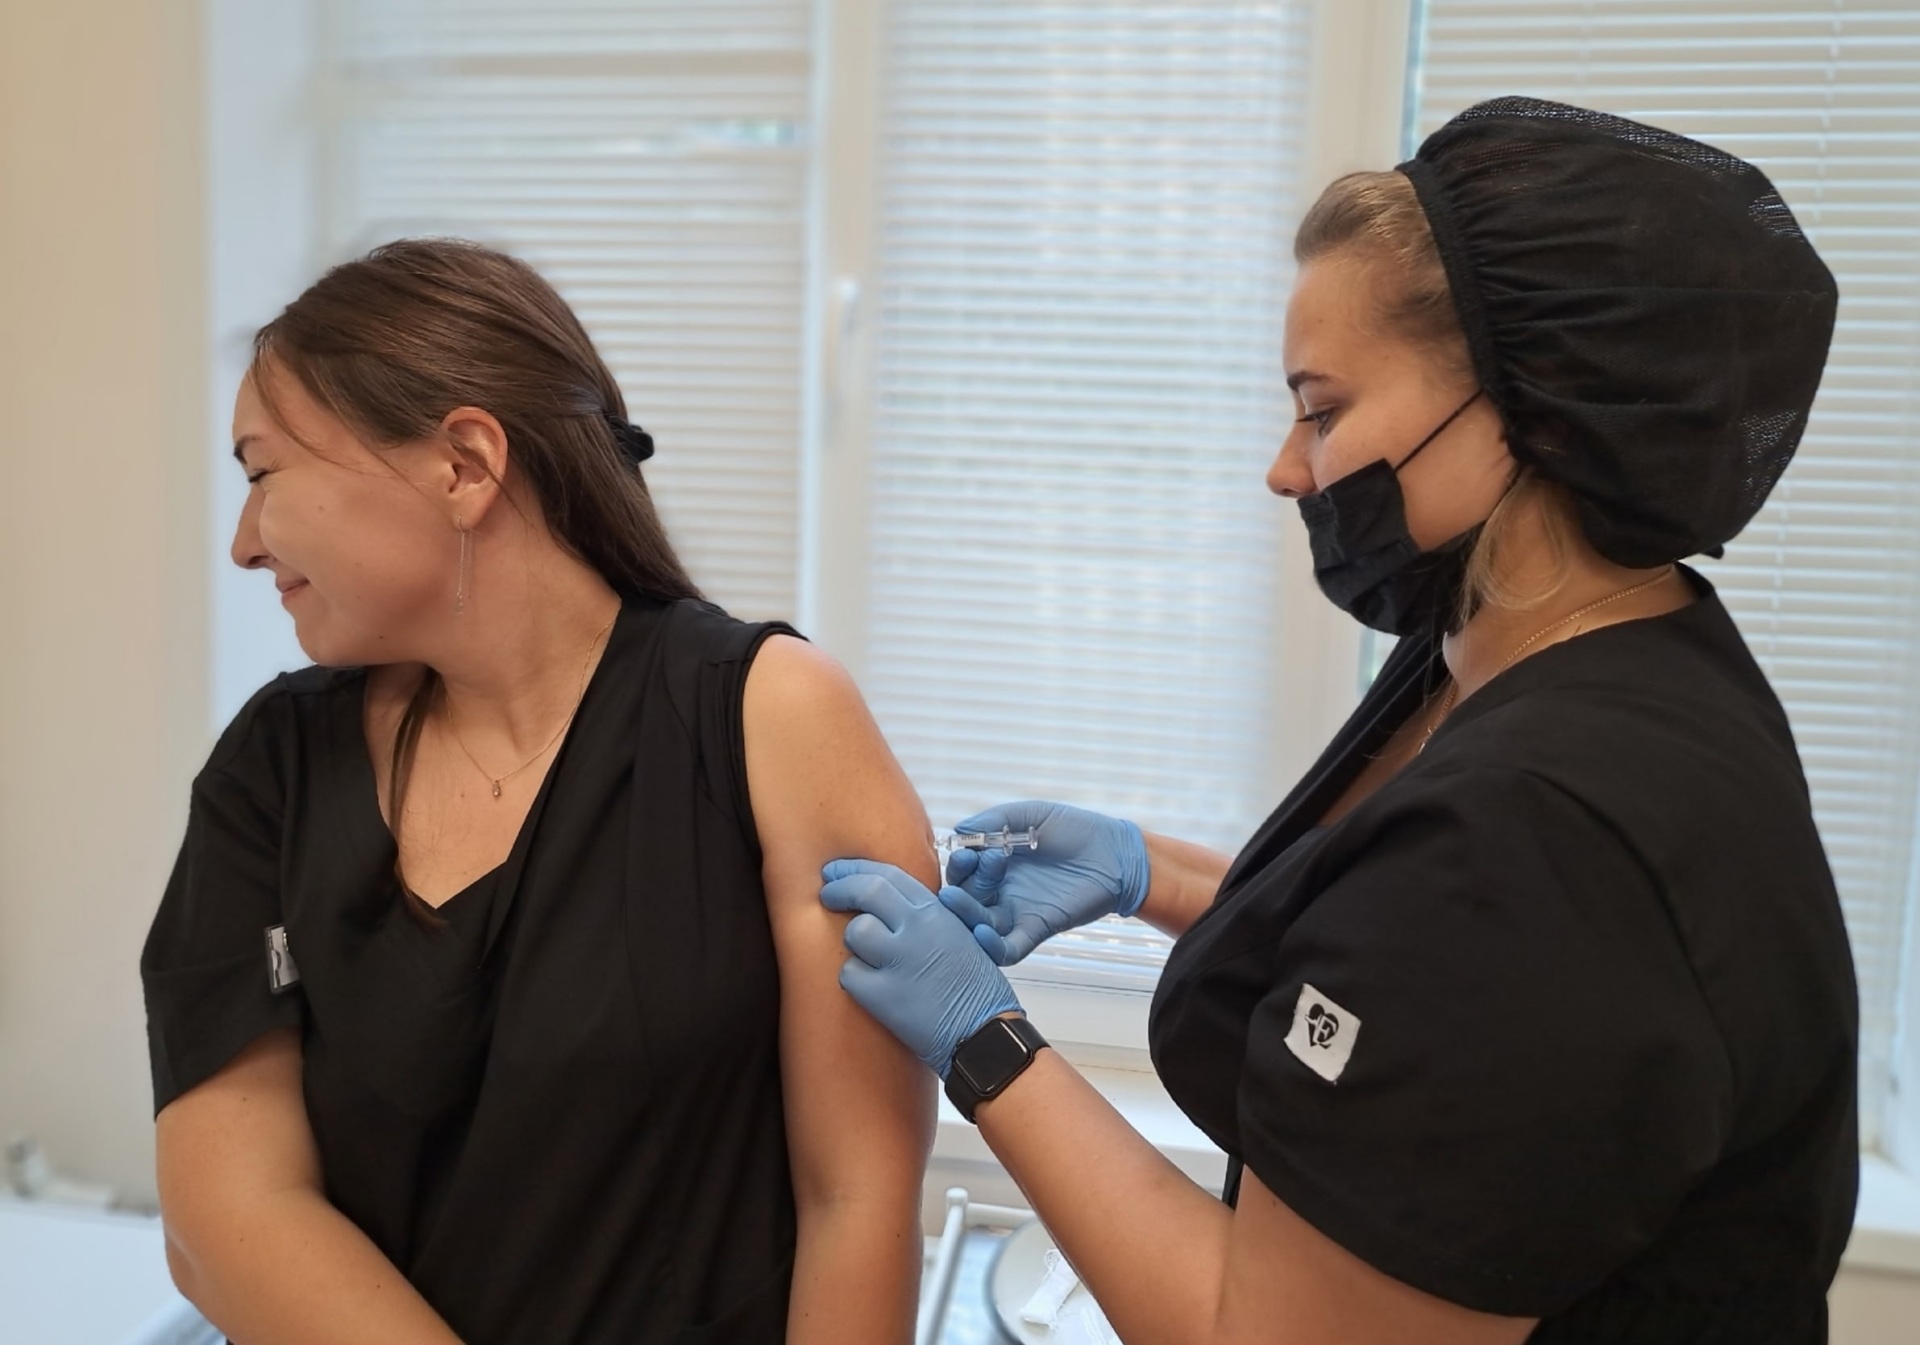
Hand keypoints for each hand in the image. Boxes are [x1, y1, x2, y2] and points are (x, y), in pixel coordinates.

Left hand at [821, 859, 1020, 1078]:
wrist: (983, 1033)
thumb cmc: (975, 989)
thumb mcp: (959, 936)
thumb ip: (926, 917)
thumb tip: (886, 904)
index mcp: (937, 912)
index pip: (888, 875)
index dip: (856, 869)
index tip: (838, 871)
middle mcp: (918, 928)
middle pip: (865, 891)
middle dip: (839, 888)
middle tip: (827, 894)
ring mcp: (900, 960)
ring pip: (855, 932)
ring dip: (854, 942)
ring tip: (867, 957)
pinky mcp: (883, 994)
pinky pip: (850, 974)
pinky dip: (856, 980)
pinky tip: (871, 987)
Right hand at [940, 801, 1149, 964]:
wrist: (1114, 852)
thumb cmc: (1075, 830)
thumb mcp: (1030, 815)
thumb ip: (994, 820)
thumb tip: (959, 832)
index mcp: (994, 864)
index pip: (962, 870)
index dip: (958, 864)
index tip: (968, 853)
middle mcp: (1000, 890)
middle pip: (965, 897)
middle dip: (961, 883)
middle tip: (975, 865)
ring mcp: (1016, 912)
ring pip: (978, 924)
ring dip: (963, 915)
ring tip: (955, 901)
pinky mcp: (1036, 929)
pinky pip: (1008, 948)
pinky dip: (991, 947)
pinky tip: (981, 934)